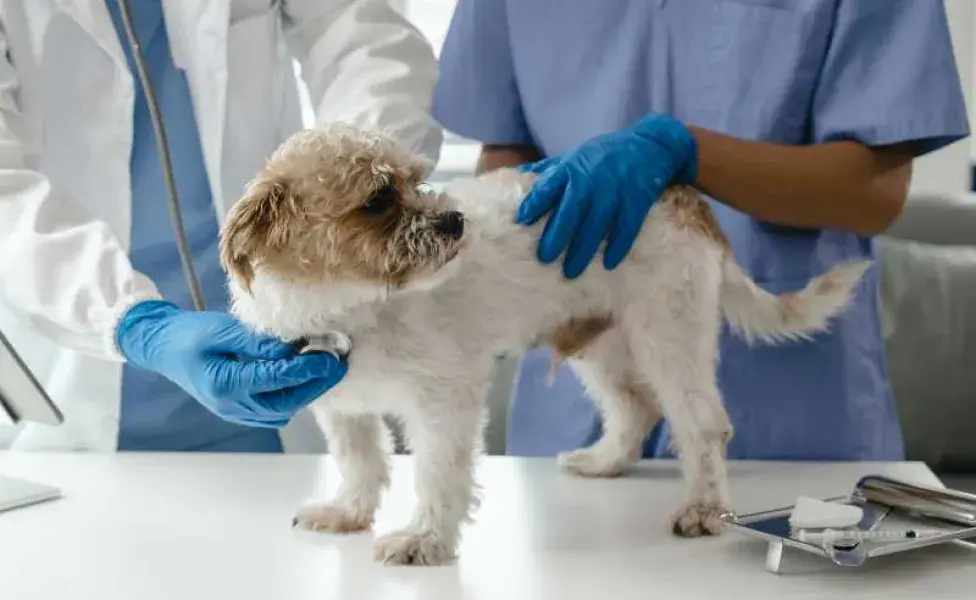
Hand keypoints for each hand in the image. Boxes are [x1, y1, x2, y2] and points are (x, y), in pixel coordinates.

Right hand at [116, 300, 346, 427]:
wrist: (162, 348)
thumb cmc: (190, 334)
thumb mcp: (222, 330)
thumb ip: (258, 342)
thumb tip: (293, 348)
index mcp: (225, 384)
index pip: (278, 380)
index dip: (309, 369)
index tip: (332, 356)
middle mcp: (232, 406)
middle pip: (286, 403)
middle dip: (316, 385)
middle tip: (339, 365)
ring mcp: (234, 412)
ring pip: (282, 410)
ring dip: (306, 392)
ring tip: (326, 369)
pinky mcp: (238, 411)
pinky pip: (273, 411)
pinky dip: (292, 397)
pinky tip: (304, 378)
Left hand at [515, 113, 697, 278]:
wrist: (650, 144)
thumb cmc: (605, 155)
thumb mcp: (575, 155)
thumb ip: (548, 169)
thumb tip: (516, 175)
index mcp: (572, 168)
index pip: (548, 187)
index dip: (534, 203)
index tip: (522, 221)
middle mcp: (591, 179)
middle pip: (571, 211)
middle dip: (557, 235)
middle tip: (545, 258)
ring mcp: (615, 189)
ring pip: (596, 224)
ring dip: (583, 250)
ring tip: (571, 271)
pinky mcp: (638, 198)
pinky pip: (627, 226)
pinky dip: (618, 245)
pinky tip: (609, 263)